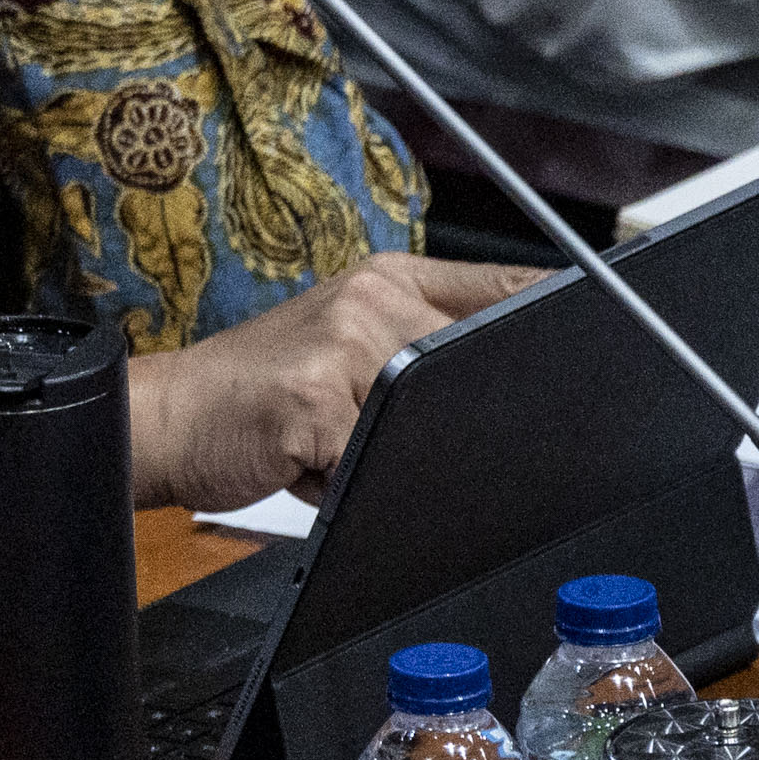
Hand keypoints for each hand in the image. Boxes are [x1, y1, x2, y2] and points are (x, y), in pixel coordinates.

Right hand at [124, 253, 546, 512]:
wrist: (160, 416)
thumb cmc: (252, 397)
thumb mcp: (339, 347)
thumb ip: (417, 347)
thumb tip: (519, 379)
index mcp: (386, 279)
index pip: (509, 285)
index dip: (559, 316)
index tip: (598, 351)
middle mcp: (370, 296)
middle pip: (480, 360)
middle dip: (471, 416)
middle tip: (394, 435)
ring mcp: (344, 344)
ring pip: (432, 417)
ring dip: (397, 455)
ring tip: (334, 449)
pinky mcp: (315, 400)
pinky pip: (376, 458)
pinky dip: (349, 480)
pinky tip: (306, 467)